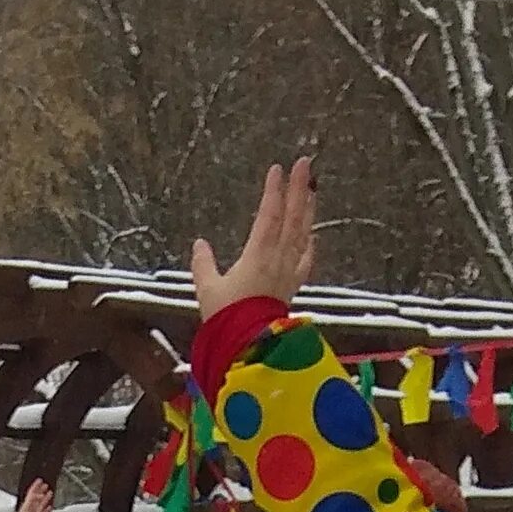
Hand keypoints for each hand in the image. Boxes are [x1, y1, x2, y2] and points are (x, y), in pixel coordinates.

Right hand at [191, 158, 315, 321]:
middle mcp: (278, 260)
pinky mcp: (291, 287)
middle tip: (305, 163)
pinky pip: (304, 261)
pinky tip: (311, 236)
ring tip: (312, 189)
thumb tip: (200, 244)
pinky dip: (308, 245)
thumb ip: (203, 265)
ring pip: (302, 234)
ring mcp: (287, 273)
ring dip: (307, 210)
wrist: (249, 348)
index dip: (274, 191)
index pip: (269, 215)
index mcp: (257, 255)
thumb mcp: (207, 289)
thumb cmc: (226, 319)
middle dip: (298, 189)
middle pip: (292, 218)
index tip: (277, 168)